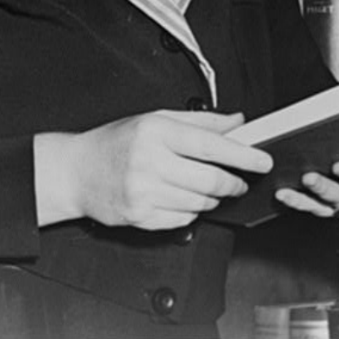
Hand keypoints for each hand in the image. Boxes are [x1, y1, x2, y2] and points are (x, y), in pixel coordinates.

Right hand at [35, 111, 272, 230]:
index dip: (243, 155)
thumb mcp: (155, 119)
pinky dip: (192, 211)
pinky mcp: (140, 216)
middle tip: (240, 182)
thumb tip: (237, 121)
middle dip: (234, 183)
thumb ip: (200, 121)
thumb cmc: (115, 143)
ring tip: (207, 188)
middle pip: (210, 179)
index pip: (211, 144)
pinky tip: (182, 198)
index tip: (262, 161)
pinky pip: (183, 219)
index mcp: (156, 131)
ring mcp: (144, 191)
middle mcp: (149, 160)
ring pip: (200, 202)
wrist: (76, 171)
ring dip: (213, 198)